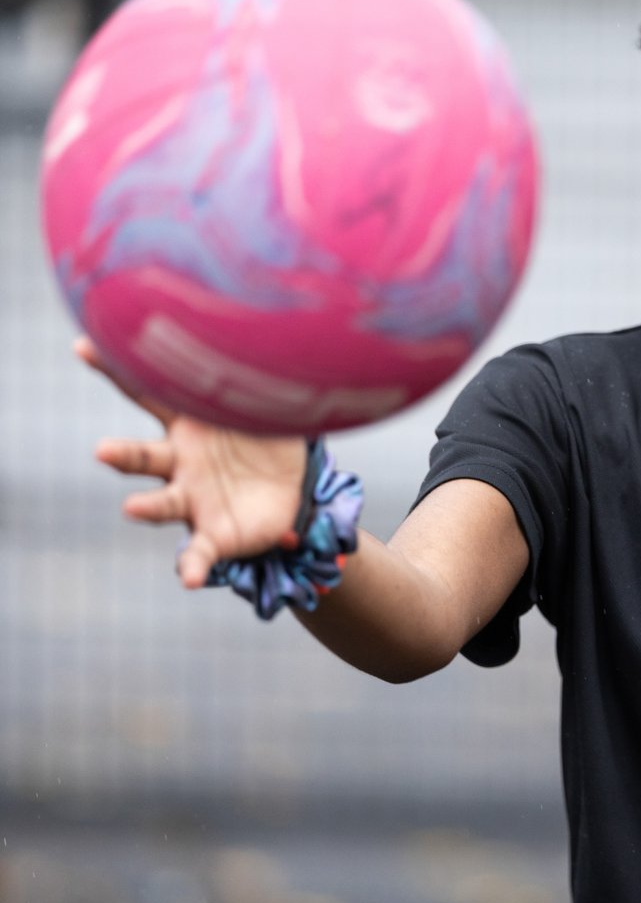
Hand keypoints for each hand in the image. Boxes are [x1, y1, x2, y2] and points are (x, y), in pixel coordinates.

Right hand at [75, 338, 308, 587]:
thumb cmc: (268, 437)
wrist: (293, 490)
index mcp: (190, 425)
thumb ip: (262, 373)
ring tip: (132, 507)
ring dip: (146, 507)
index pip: (147, 392)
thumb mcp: (268, 402)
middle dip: (122, 454)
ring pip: (162, 504)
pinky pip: (198, 552)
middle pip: (142, 455)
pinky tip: (189, 578)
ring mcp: (193, 501)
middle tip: (102, 450)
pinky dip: (192, 566)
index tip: (85, 346)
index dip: (116, 369)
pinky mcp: (213, 536)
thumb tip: (276, 324)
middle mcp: (180, 464)